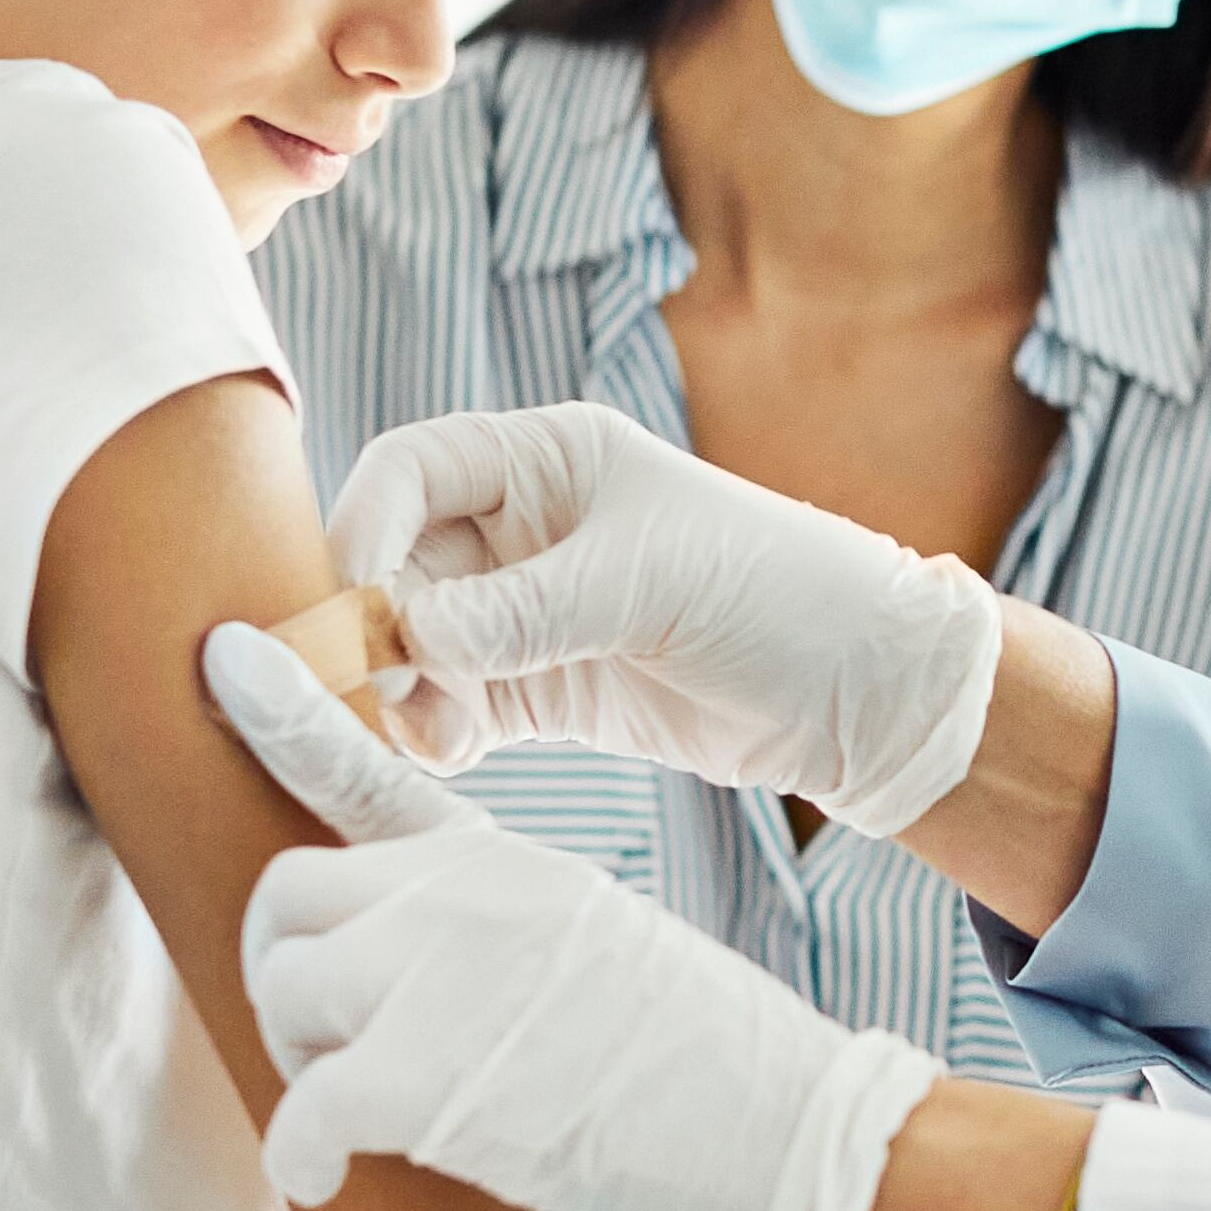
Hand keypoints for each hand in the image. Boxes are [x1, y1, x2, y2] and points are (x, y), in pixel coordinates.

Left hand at [202, 623, 944, 1210]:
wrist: (800, 1134)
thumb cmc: (727, 1074)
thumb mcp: (614, 950)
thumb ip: (512, 936)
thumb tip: (441, 981)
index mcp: (515, 865)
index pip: (374, 771)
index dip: (287, 717)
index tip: (227, 660)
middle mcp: (463, 898)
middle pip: (293, 894)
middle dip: (285, 970)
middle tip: (323, 1044)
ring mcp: (436, 978)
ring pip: (286, 995)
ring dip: (303, 1067)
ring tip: (354, 1122)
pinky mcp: (420, 1079)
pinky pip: (302, 1113)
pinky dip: (302, 1158)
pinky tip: (332, 1181)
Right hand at [328, 403, 1005, 837]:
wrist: (855, 694)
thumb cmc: (773, 593)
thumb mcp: (644, 585)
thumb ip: (522, 611)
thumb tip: (407, 636)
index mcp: (548, 460)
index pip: (415, 468)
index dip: (368, 522)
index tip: (355, 593)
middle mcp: (524, 530)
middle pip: (403, 565)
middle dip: (382, 623)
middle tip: (384, 685)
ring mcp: (529, 614)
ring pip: (420, 644)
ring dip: (409, 688)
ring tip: (438, 732)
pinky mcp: (543, 690)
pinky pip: (458, 705)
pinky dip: (440, 728)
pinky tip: (452, 751)